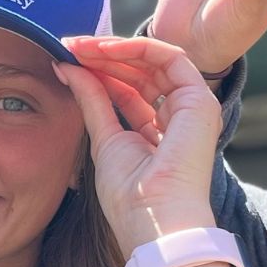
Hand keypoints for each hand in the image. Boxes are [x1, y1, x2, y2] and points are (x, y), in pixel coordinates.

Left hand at [53, 36, 223, 252]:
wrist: (154, 221)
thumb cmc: (131, 195)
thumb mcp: (103, 136)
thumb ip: (91, 99)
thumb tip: (66, 66)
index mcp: (158, 132)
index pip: (129, 90)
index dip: (99, 73)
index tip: (67, 60)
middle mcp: (177, 117)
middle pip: (140, 73)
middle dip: (103, 57)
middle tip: (70, 46)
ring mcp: (192, 107)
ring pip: (154, 61)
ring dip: (116, 49)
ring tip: (81, 46)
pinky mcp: (199, 99)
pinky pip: (170, 57)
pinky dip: (137, 48)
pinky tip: (103, 49)